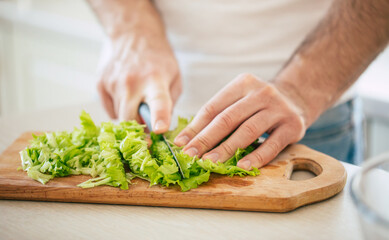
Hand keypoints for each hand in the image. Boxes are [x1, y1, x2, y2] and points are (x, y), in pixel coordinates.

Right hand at [97, 33, 180, 132]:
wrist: (133, 33)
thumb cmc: (158, 58)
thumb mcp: (175, 77)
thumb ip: (170, 104)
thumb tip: (160, 128)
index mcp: (155, 80)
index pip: (158, 102)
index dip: (159, 117)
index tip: (159, 129)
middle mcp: (131, 82)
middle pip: (130, 119)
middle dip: (139, 129)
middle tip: (148, 124)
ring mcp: (113, 83)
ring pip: (120, 117)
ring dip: (130, 115)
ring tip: (137, 97)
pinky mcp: (100, 84)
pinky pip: (110, 110)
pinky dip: (120, 108)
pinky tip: (126, 93)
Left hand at [174, 73, 306, 169]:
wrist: (297, 98)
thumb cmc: (259, 104)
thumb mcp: (240, 100)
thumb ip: (218, 115)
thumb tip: (186, 139)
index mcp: (242, 84)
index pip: (213, 108)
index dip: (195, 127)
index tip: (180, 143)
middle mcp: (261, 93)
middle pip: (227, 119)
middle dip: (205, 139)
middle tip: (190, 156)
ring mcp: (278, 108)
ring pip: (247, 131)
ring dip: (226, 149)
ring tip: (210, 163)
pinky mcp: (293, 125)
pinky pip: (272, 144)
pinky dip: (256, 157)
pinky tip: (242, 167)